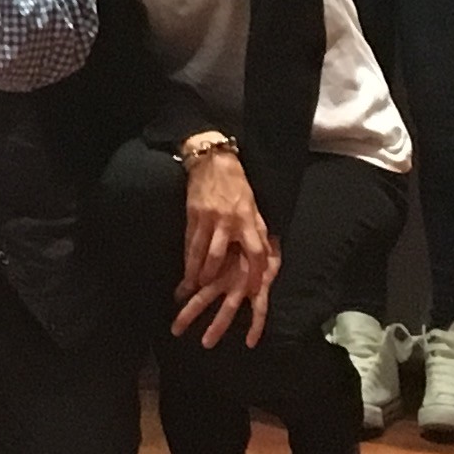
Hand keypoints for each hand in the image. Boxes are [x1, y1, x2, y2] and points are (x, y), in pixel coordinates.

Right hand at [171, 152, 280, 348]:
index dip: (254, 272)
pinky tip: (185, 269)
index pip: (254, 251)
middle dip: (212, 276)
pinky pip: (188, 240)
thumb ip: (258, 229)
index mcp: (247, 219)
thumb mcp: (254, 205)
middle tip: (209, 292)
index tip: (252, 290)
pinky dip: (187, 257)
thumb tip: (268, 253)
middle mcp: (227, 221)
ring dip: (194, 272)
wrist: (212, 160)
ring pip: (198, 251)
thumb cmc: (237, 184)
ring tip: (190, 288)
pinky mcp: (192, 215)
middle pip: (218, 255)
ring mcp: (207, 218)